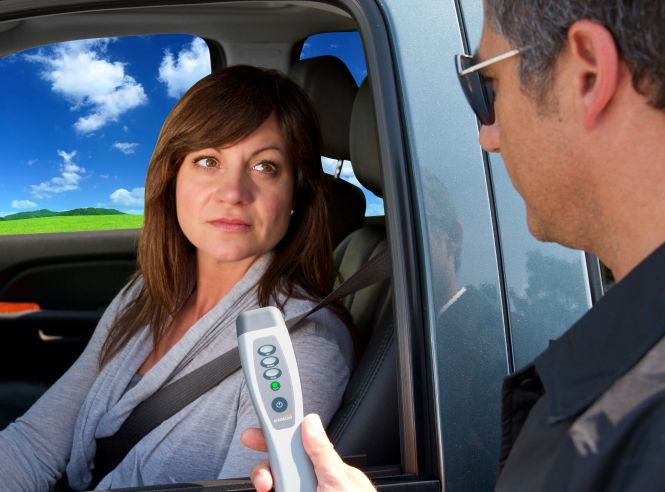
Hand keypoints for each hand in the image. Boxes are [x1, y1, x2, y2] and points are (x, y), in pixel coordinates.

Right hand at [241, 413, 375, 491]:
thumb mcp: (339, 481)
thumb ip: (322, 453)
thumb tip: (309, 422)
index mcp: (327, 468)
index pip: (295, 444)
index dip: (275, 435)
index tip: (254, 432)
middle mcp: (314, 483)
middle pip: (278, 468)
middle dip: (266, 472)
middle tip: (267, 482)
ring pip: (275, 487)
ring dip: (271, 487)